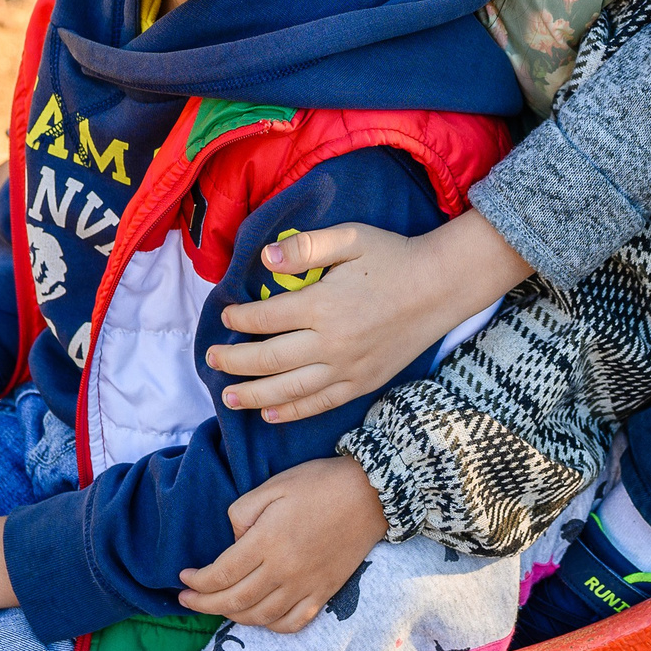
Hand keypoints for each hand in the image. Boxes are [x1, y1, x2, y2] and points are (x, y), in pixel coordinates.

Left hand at [176, 456, 386, 630]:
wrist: (371, 493)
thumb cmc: (320, 483)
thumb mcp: (274, 484)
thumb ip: (242, 512)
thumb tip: (233, 540)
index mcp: (267, 541)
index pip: (221, 574)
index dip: (197, 582)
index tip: (184, 578)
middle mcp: (284, 570)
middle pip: (234, 601)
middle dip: (204, 604)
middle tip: (187, 600)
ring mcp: (306, 586)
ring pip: (260, 616)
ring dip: (232, 615)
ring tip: (219, 606)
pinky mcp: (324, 593)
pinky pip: (292, 623)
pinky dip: (270, 626)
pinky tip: (260, 616)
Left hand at [210, 210, 530, 422]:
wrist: (440, 287)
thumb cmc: (393, 257)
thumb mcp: (350, 238)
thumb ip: (306, 247)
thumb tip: (265, 257)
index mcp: (324, 304)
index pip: (267, 318)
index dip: (240, 318)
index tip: (225, 315)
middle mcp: (332, 342)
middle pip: (270, 359)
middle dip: (234, 361)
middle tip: (210, 360)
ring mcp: (347, 368)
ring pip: (289, 389)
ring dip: (253, 394)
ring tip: (227, 396)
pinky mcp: (362, 383)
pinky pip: (320, 403)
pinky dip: (291, 411)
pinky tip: (269, 413)